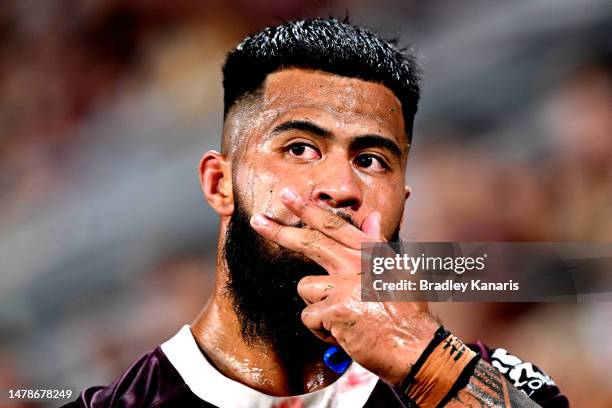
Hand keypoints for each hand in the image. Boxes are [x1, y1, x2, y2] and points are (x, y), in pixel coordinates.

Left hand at [250, 187, 438, 385]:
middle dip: (280, 231)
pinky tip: (342, 333)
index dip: (308, 209)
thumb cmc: (407, 312)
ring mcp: (346, 286)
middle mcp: (356, 264)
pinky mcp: (335, 311)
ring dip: (317, 305)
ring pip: (306, 287)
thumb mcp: (398, 271)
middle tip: (258, 220)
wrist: (416, 347)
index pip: (334, 225)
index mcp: (370, 252)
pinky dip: (321, 330)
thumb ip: (378, 244)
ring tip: (341, 317)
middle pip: (310, 242)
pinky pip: (309, 317)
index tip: (288, 196)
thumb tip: (370, 218)